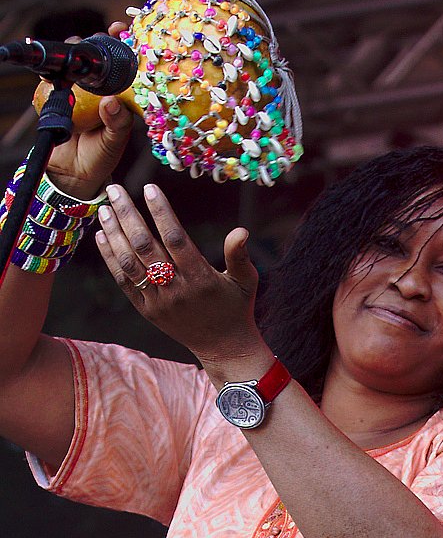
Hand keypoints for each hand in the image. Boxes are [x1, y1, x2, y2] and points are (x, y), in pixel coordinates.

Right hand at [46, 22, 132, 199]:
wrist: (72, 173)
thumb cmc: (101, 157)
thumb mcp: (114, 142)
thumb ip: (117, 124)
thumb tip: (111, 101)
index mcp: (121, 95)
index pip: (124, 64)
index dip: (123, 44)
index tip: (118, 30)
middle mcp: (100, 88)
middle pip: (97, 55)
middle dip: (94, 42)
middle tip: (94, 38)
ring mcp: (78, 89)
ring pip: (74, 62)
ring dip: (72, 53)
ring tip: (73, 51)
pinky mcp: (57, 94)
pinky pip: (53, 77)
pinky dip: (51, 70)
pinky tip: (49, 69)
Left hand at [95, 183, 263, 365]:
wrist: (222, 348)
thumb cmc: (236, 308)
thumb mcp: (246, 281)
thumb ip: (239, 255)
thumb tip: (241, 231)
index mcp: (201, 279)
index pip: (176, 239)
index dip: (161, 213)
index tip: (149, 188)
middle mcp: (176, 290)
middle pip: (146, 247)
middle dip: (128, 216)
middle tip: (115, 189)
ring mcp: (158, 302)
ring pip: (130, 263)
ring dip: (114, 234)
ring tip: (104, 208)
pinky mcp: (147, 310)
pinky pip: (124, 282)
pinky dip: (111, 259)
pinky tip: (102, 236)